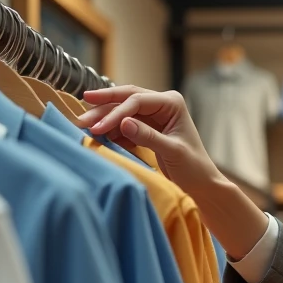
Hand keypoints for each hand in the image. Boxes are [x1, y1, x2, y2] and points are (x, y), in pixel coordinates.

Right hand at [79, 86, 223, 197]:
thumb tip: (123, 123)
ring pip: (121, 111)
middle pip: (125, 98)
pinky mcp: (146, 128)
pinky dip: (111, 131)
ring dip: (103, 119)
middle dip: (103, 107)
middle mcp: (161, 104)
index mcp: (172, 103)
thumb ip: (148, 137)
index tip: (97, 127)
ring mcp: (153, 115)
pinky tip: (98, 137)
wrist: (202, 183)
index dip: (115, 112)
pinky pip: (123, 125)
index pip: (137, 101)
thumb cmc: (194, 168)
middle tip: (80, 117)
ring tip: (83, 128)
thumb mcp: (172, 152)